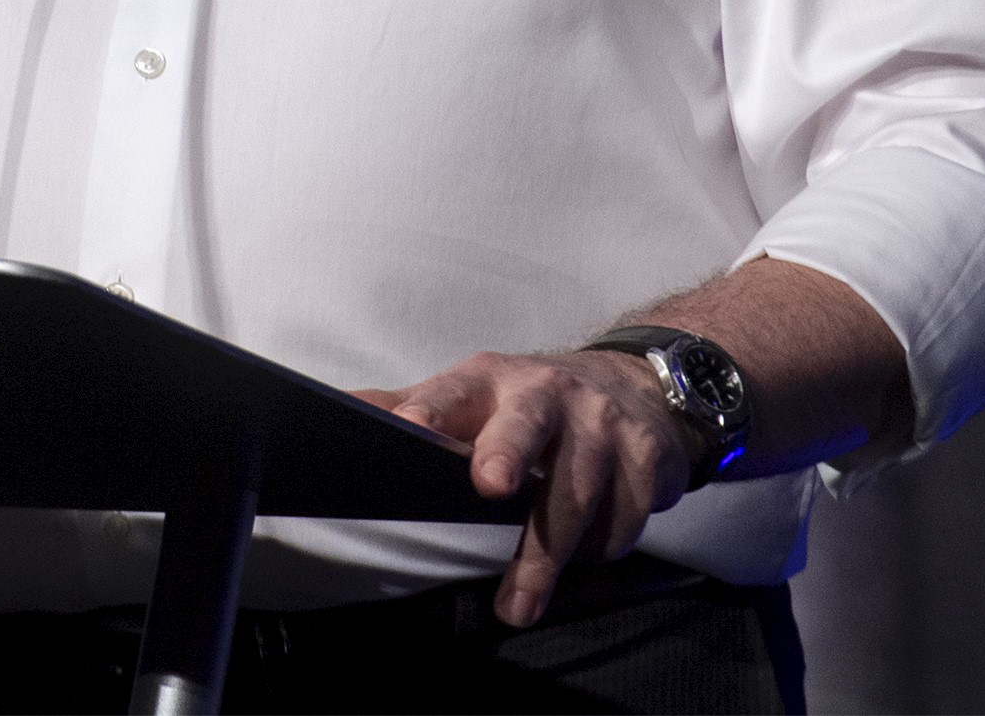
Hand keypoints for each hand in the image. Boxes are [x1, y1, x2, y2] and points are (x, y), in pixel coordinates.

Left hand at [358, 348, 696, 626]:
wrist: (636, 385)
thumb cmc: (533, 402)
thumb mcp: (472, 397)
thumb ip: (409, 407)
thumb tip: (338, 410)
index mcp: (492, 382)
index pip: (454, 391)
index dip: (432, 408)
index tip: (410, 426)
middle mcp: (548, 395)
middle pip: (527, 423)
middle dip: (508, 449)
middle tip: (489, 483)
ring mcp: (601, 425)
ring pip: (579, 489)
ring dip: (549, 552)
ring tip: (520, 602)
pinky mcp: (647, 458)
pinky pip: (624, 516)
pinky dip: (601, 546)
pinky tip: (584, 553)